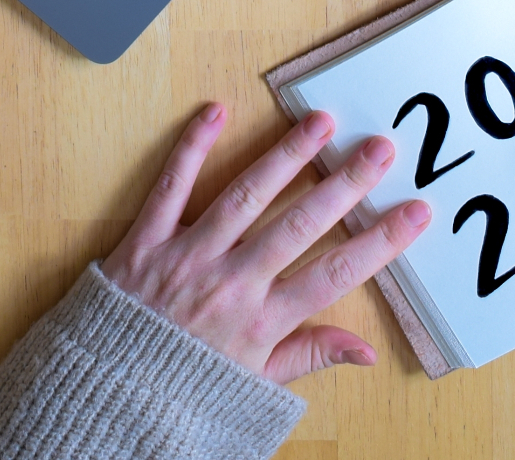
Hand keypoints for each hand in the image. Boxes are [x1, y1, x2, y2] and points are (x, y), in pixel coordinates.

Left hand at [101, 103, 430, 383]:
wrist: (99, 402)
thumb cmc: (180, 391)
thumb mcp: (253, 386)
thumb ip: (310, 357)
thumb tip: (367, 351)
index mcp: (260, 322)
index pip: (335, 273)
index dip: (381, 241)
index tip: (416, 212)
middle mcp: (230, 284)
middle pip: (300, 225)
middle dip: (346, 184)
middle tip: (381, 149)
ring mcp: (188, 258)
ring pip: (246, 197)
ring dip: (286, 156)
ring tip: (320, 122)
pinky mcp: (145, 242)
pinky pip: (171, 188)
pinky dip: (191, 147)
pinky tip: (216, 112)